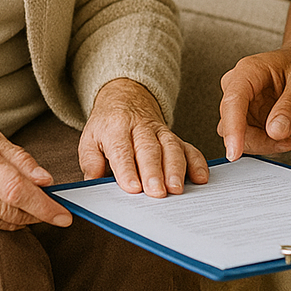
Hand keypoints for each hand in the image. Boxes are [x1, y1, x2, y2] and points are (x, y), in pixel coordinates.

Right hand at [0, 107, 70, 229]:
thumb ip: (18, 158)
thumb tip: (45, 179)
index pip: (16, 191)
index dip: (43, 206)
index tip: (63, 215)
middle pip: (12, 212)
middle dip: (39, 214)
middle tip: (55, 207)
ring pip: (2, 222)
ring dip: (23, 216)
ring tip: (32, 201)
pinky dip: (2, 216)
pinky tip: (3, 201)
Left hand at [80, 78, 209, 196]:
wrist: (126, 98)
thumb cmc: (108, 125)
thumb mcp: (90, 139)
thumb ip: (91, 162)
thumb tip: (93, 182)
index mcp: (116, 128)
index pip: (122, 150)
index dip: (127, 169)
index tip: (133, 188)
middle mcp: (141, 128)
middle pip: (149, 149)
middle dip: (154, 172)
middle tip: (157, 192)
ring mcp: (161, 132)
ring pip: (171, 147)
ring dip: (176, 169)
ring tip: (176, 189)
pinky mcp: (175, 137)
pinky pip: (188, 148)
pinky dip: (197, 162)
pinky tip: (200, 178)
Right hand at [217, 44, 290, 159]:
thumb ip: (290, 107)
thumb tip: (274, 131)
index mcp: (248, 71)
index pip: (233, 101)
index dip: (232, 128)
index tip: (235, 151)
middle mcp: (238, 85)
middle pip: (232, 122)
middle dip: (258, 140)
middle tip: (286, 142)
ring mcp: (241, 103)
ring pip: (238, 135)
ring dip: (262, 143)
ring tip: (288, 138)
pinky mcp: (247, 117)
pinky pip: (248, 138)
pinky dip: (265, 143)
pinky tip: (283, 137)